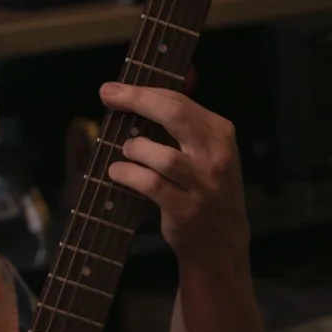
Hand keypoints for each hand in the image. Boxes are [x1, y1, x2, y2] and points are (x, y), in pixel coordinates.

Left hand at [99, 81, 248, 265]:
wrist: (222, 241)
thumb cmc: (206, 189)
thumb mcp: (208, 152)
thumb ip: (183, 124)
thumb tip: (144, 93)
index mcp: (220, 133)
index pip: (180, 102)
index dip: (143, 92)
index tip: (113, 90)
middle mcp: (216, 156)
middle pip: (175, 116)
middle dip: (137, 101)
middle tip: (108, 96)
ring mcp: (204, 184)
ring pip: (163, 156)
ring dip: (135, 149)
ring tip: (126, 151)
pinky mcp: (187, 209)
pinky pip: (152, 185)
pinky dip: (129, 175)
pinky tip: (118, 172)